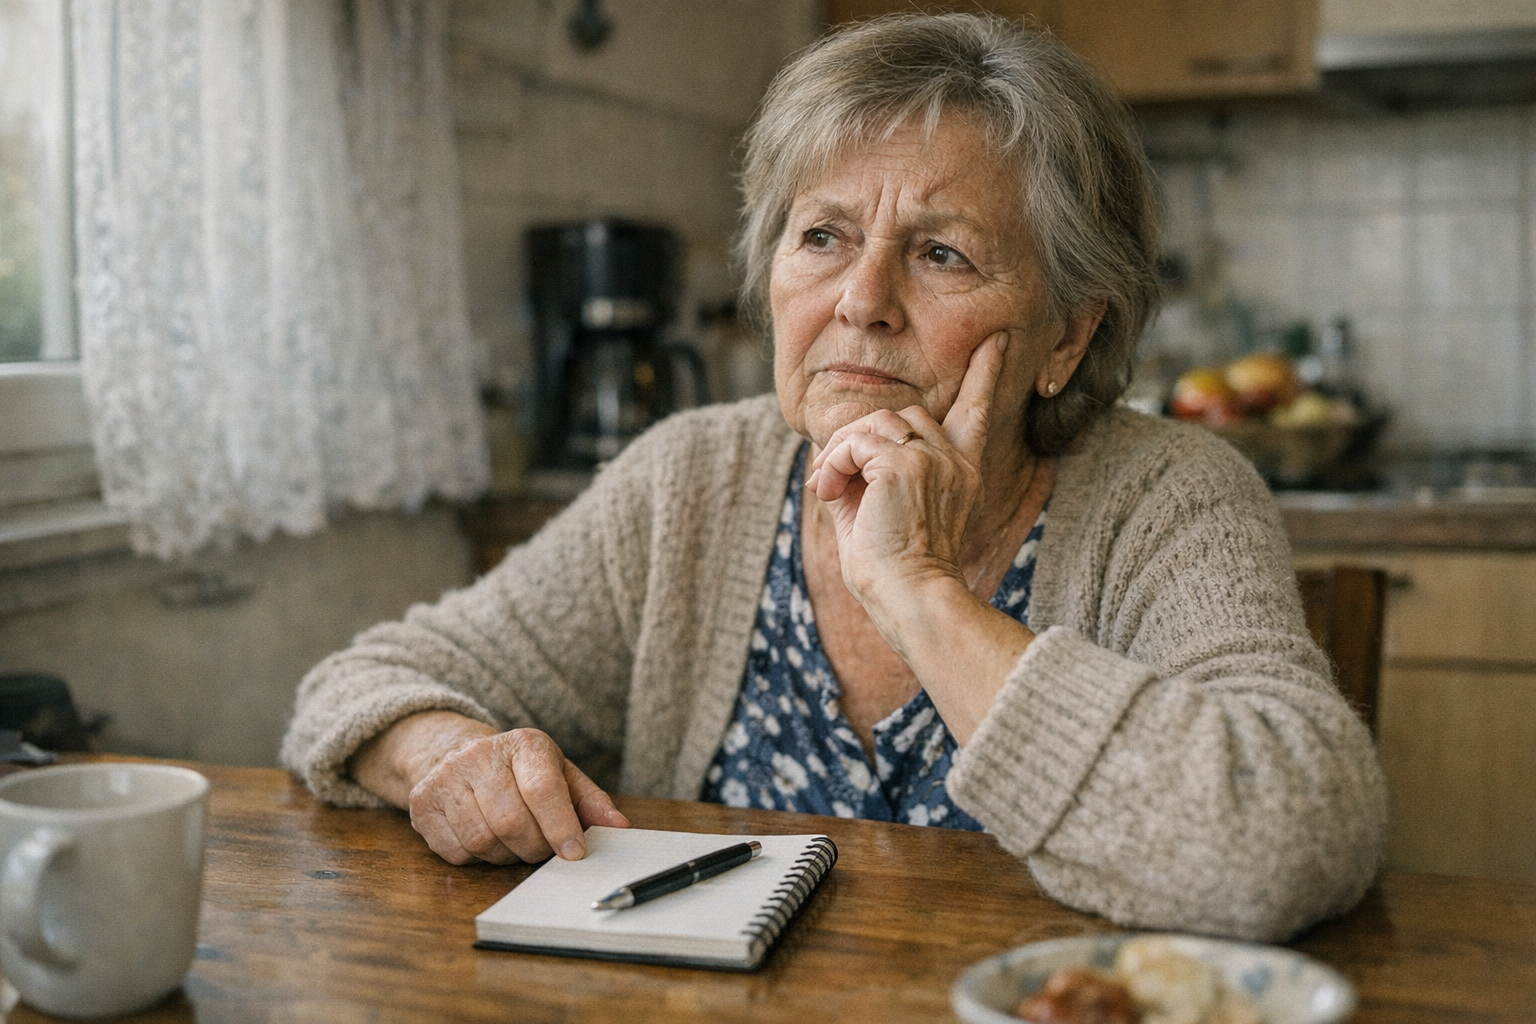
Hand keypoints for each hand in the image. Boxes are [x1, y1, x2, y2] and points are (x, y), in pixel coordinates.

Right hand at [404, 726, 628, 864]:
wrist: (456, 755)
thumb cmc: (519, 772)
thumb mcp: (560, 775)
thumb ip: (589, 801)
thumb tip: (619, 828)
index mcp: (524, 744)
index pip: (543, 788)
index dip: (561, 827)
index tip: (574, 852)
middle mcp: (480, 755)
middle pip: (511, 822)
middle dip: (533, 847)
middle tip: (541, 849)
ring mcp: (445, 778)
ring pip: (483, 840)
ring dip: (505, 855)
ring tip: (513, 842)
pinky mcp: (422, 804)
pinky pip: (456, 852)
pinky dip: (476, 858)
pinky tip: (485, 840)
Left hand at [804, 331, 1008, 627]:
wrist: (909, 598)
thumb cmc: (894, 571)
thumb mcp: (884, 514)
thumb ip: (870, 476)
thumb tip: (833, 452)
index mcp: (962, 472)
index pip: (976, 410)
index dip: (985, 374)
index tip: (995, 341)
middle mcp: (954, 461)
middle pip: (901, 415)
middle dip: (859, 438)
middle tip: (830, 477)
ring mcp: (932, 460)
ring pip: (874, 421)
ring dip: (840, 451)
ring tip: (827, 488)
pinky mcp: (903, 466)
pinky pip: (854, 442)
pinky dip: (832, 463)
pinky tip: (827, 492)